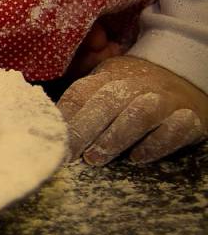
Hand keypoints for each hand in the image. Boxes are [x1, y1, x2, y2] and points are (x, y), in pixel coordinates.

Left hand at [57, 56, 207, 164]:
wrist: (185, 75)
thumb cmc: (132, 90)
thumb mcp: (105, 85)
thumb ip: (80, 103)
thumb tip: (45, 126)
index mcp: (109, 76)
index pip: (81, 92)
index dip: (64, 116)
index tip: (50, 138)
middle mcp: (137, 85)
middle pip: (107, 102)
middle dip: (84, 129)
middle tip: (69, 154)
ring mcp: (164, 100)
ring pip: (139, 115)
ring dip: (114, 138)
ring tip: (94, 158)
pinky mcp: (189, 118)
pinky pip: (174, 129)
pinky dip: (156, 144)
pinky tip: (137, 157)